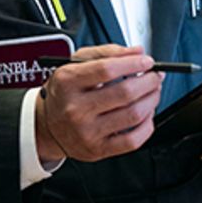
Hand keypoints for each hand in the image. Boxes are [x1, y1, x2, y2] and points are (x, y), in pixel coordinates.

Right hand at [34, 44, 162, 162]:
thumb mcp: (76, 63)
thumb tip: (137, 52)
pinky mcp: (97, 150)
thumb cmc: (65, 92)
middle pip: (125, 92)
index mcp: (68, 82)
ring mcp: (87, 132)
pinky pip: (133, 140)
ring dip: (152, 99)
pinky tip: (146, 114)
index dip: (134, 63)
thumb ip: (107, 52)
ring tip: (153, 91)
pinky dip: (148, 125)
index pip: (108, 69)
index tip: (147, 61)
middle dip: (149, 81)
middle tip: (155, 76)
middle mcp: (76, 109)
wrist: (46, 126)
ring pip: (134, 114)